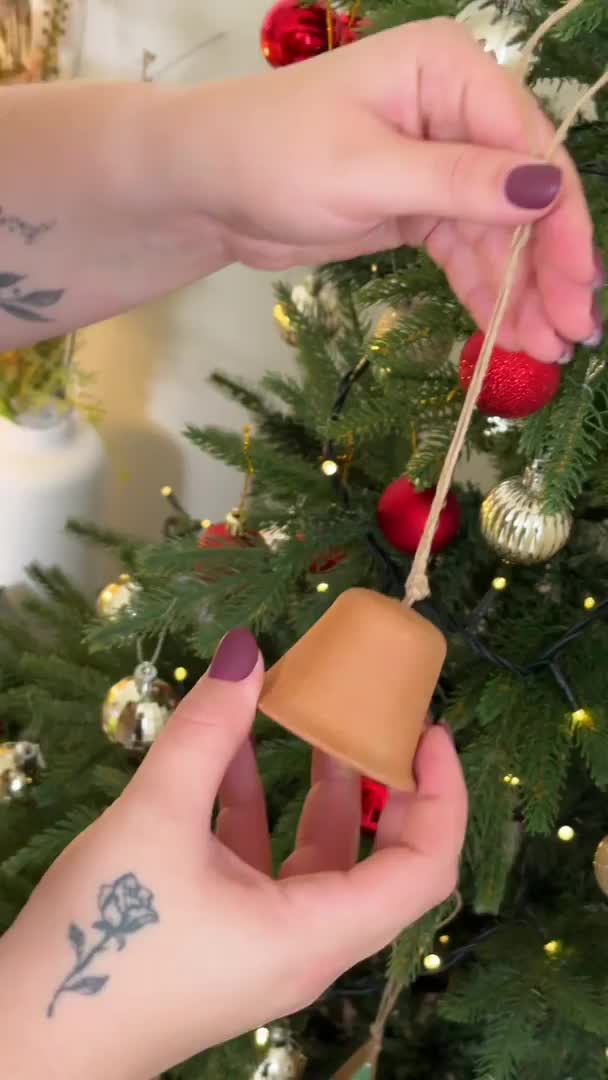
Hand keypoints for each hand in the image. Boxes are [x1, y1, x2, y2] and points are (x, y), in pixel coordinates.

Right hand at [0, 629, 465, 1079]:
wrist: (29, 1039)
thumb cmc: (106, 939)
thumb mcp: (155, 820)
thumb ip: (204, 732)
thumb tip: (246, 652)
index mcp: (315, 933)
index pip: (425, 869)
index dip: (443, 794)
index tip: (429, 729)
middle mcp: (305, 944)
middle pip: (379, 857)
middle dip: (381, 779)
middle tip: (375, 712)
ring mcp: (266, 942)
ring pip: (316, 855)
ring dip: (313, 785)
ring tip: (303, 713)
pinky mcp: (226, 935)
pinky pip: (263, 862)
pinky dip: (256, 806)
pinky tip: (226, 753)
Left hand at [180, 19, 597, 362]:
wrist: (205, 187)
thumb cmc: (271, 156)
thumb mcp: (367, 172)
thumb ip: (458, 184)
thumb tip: (545, 190)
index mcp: (447, 73)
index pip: (529, 146)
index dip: (560, 220)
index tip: (580, 284)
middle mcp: (454, 112)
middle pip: (523, 195)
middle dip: (547, 266)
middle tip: (572, 333)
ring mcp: (439, 163)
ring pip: (498, 233)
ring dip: (521, 291)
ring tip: (545, 350)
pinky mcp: (418, 208)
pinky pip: (465, 252)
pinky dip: (485, 291)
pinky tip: (509, 332)